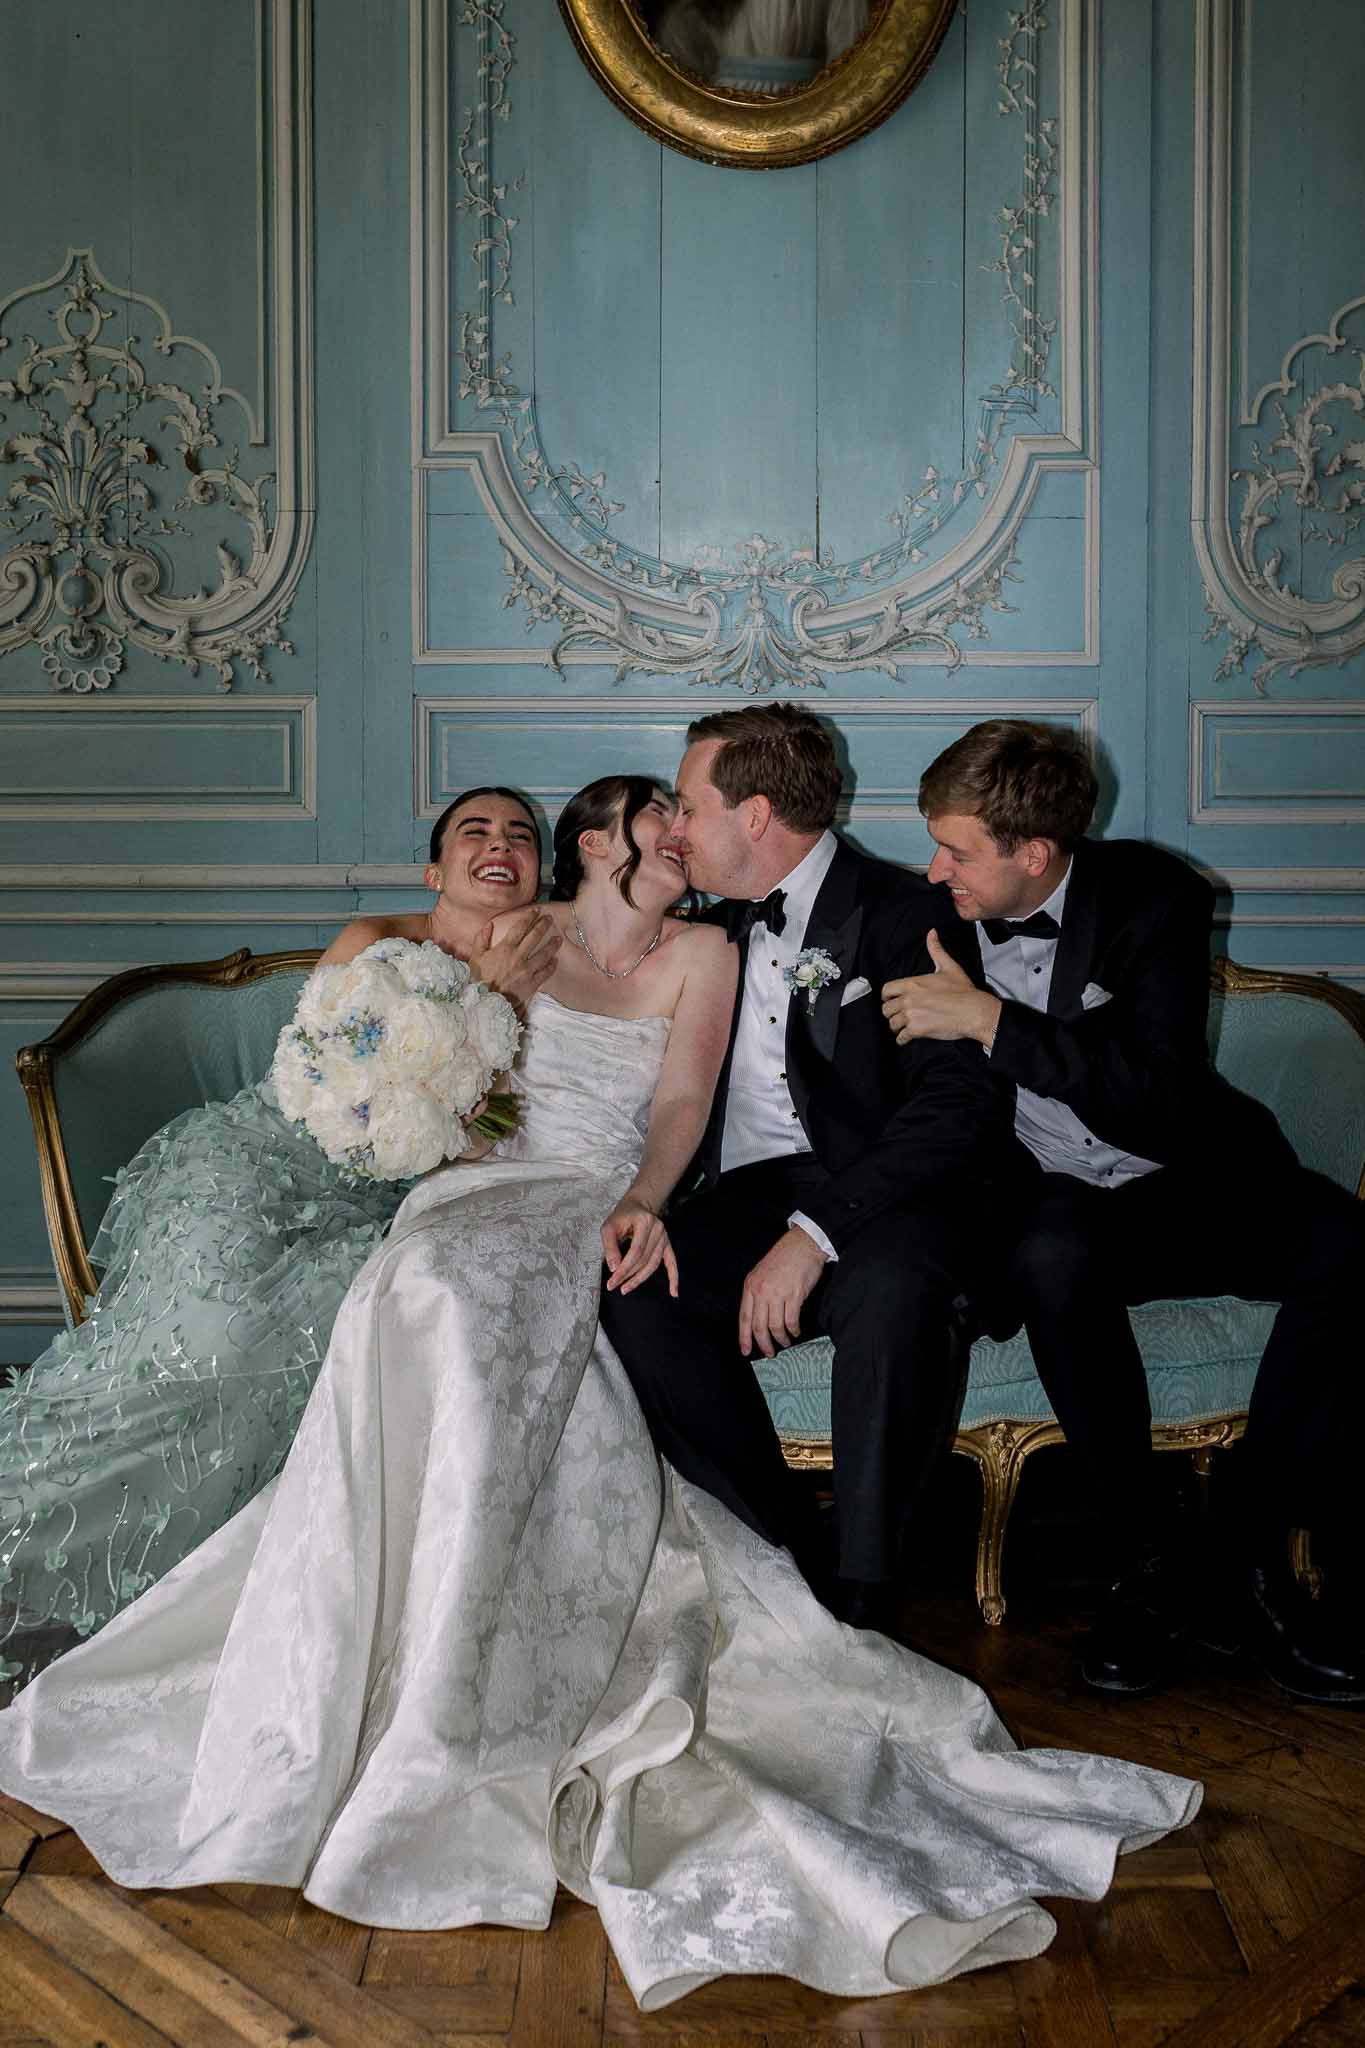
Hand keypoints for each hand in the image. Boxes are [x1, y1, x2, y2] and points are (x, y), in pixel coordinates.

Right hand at [469, 909, 560, 1008]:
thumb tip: (489, 925)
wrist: (487, 1002)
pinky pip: (546, 972)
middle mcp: (518, 957)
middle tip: (549, 918)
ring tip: (558, 938)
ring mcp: (527, 970)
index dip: (529, 917)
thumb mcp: (475, 958)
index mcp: (505, 949)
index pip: (520, 927)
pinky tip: (555, 961)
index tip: (536, 910)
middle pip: (535, 936)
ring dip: (552, 944)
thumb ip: (481, 939)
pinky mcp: (532, 983)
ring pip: (544, 953)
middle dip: (543, 925)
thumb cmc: (480, 980)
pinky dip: (552, 966)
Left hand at [602, 1196, 678, 1296]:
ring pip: (653, 1264)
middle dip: (628, 1275)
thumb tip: (614, 1267)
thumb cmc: (622, 1216)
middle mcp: (658, 1229)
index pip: (635, 1251)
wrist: (637, 1205)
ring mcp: (665, 1237)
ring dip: (640, 1279)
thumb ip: (610, 1246)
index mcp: (645, 1222)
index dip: (624, 1268)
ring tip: (626, 1288)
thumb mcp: (609, 1226)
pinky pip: (672, 1263)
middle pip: (644, 1259)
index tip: (612, 1280)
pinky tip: (673, 1292)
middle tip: (614, 1285)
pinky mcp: (667, 1244)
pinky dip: (673, 1278)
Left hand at [739, 1225, 826, 1359]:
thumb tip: (759, 1317)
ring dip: (781, 1338)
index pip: (744, 1318)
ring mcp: (778, 1293)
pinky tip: (796, 1331)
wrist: (802, 1245)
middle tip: (769, 1353)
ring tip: (785, 1342)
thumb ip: (758, 1293)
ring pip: (775, 1326)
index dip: (744, 1337)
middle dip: (764, 1344)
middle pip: (758, 1326)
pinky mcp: (795, 1295)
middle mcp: (762, 1291)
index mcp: (750, 1286)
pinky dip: (793, 1330)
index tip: (746, 1350)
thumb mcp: (761, 1273)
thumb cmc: (784, 1258)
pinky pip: (791, 1320)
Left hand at [882, 929, 1000, 1046]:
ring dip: (897, 1027)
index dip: (888, 997)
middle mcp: (908, 999)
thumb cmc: (964, 991)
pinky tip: (907, 1038)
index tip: (892, 1000)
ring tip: (903, 1027)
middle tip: (899, 1015)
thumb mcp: (949, 967)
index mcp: (912, 983)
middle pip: (886, 1009)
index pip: (886, 990)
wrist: (974, 1011)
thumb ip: (936, 950)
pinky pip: (901, 1038)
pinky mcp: (917, 1030)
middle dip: (891, 1013)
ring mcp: (911, 1015)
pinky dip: (903, 1040)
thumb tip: (932, 933)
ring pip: (892, 1024)